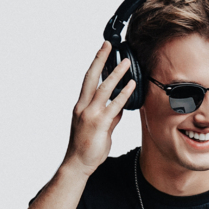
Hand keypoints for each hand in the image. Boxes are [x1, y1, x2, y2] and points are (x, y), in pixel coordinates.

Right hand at [62, 41, 135, 176]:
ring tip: (126, 63)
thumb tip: (119, 108)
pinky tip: (131, 86)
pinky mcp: (99, 124)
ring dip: (116, 74)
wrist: (77, 164)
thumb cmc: (86, 149)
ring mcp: (90, 114)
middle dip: (100, 59)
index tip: (102, 51)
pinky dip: (123, 95)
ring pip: (103, 88)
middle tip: (108, 44)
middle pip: (91, 77)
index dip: (95, 65)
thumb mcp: (99, 129)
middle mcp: (83, 107)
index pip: (88, 81)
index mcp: (81, 107)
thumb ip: (109, 117)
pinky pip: (113, 106)